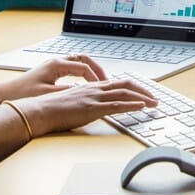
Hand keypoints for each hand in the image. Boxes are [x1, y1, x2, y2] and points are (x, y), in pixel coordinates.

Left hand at [0, 53, 108, 100]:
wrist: (6, 95)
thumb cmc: (23, 94)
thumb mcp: (48, 95)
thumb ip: (68, 92)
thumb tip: (85, 93)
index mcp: (57, 65)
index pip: (84, 66)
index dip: (96, 77)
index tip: (103, 87)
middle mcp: (56, 62)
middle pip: (84, 60)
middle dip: (97, 70)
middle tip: (107, 82)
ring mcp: (54, 66)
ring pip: (79, 63)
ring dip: (90, 72)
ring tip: (100, 84)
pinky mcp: (51, 73)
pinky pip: (73, 70)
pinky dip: (83, 76)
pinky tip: (85, 88)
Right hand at [18, 76, 157, 134]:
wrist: (40, 111)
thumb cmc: (52, 110)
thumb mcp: (73, 103)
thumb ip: (85, 104)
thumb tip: (93, 109)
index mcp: (91, 87)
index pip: (117, 83)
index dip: (133, 87)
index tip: (144, 94)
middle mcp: (95, 89)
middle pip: (125, 85)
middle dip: (143, 91)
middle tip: (154, 98)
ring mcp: (94, 98)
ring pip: (124, 93)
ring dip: (143, 98)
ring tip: (154, 104)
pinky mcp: (92, 108)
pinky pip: (116, 105)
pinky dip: (131, 105)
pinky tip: (141, 107)